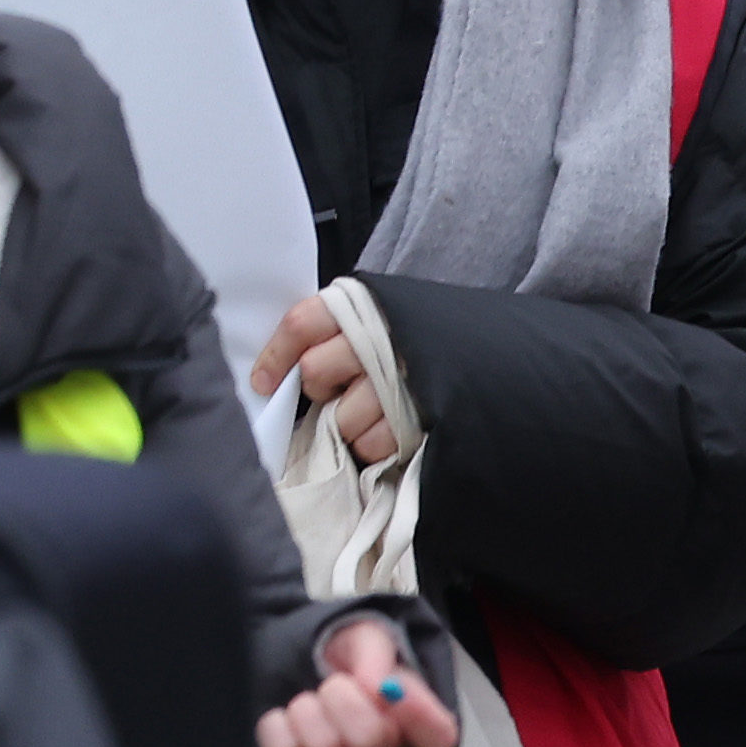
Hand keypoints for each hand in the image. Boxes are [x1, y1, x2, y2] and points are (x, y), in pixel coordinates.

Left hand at [253, 291, 409, 471]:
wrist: (481, 348)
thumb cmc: (413, 333)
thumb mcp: (375, 313)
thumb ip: (334, 329)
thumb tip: (275, 375)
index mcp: (364, 303)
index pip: (302, 323)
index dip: (276, 356)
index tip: (264, 382)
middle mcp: (380, 336)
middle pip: (314, 371)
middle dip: (318, 387)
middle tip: (335, 387)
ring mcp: (400, 378)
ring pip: (340, 416)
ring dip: (345, 421)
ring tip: (365, 409)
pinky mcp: (418, 415)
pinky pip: (371, 442)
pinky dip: (370, 442)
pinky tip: (384, 425)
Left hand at [262, 610, 459, 746]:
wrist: (310, 675)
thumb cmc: (352, 664)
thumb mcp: (369, 638)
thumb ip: (375, 652)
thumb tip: (377, 684)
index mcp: (418, 723)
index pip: (438, 736)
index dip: (421, 716)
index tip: (395, 687)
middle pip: (371, 739)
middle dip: (343, 698)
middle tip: (337, 684)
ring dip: (309, 709)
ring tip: (315, 701)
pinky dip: (279, 728)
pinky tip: (291, 720)